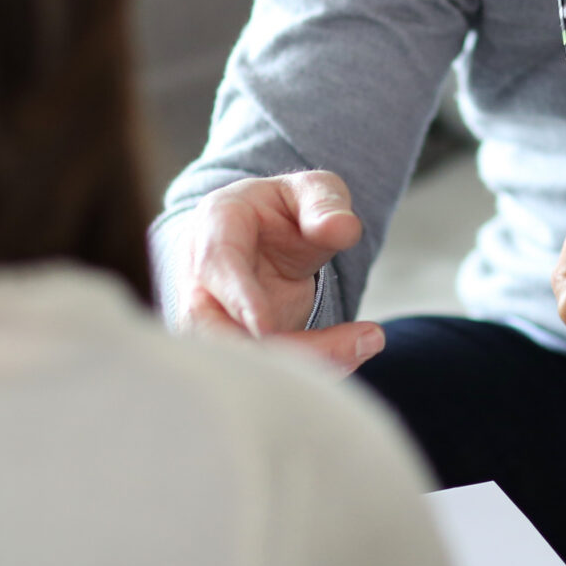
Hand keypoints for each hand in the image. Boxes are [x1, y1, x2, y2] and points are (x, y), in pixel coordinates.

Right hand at [172, 171, 384, 372]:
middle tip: (354, 346)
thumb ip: (325, 204)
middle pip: (215, 330)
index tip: (266, 326)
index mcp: (215, 226)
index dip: (239, 298)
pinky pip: (259, 374)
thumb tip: (344, 228)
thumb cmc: (282, 211)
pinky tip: (354, 352)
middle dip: (276, 351)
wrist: (261, 239)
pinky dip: (306, 374)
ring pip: (237, 361)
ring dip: (298, 369)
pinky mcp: (231, 352)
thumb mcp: (310, 191)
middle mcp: (200, 280)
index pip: (217, 265)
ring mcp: (210, 321)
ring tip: (364, 344)